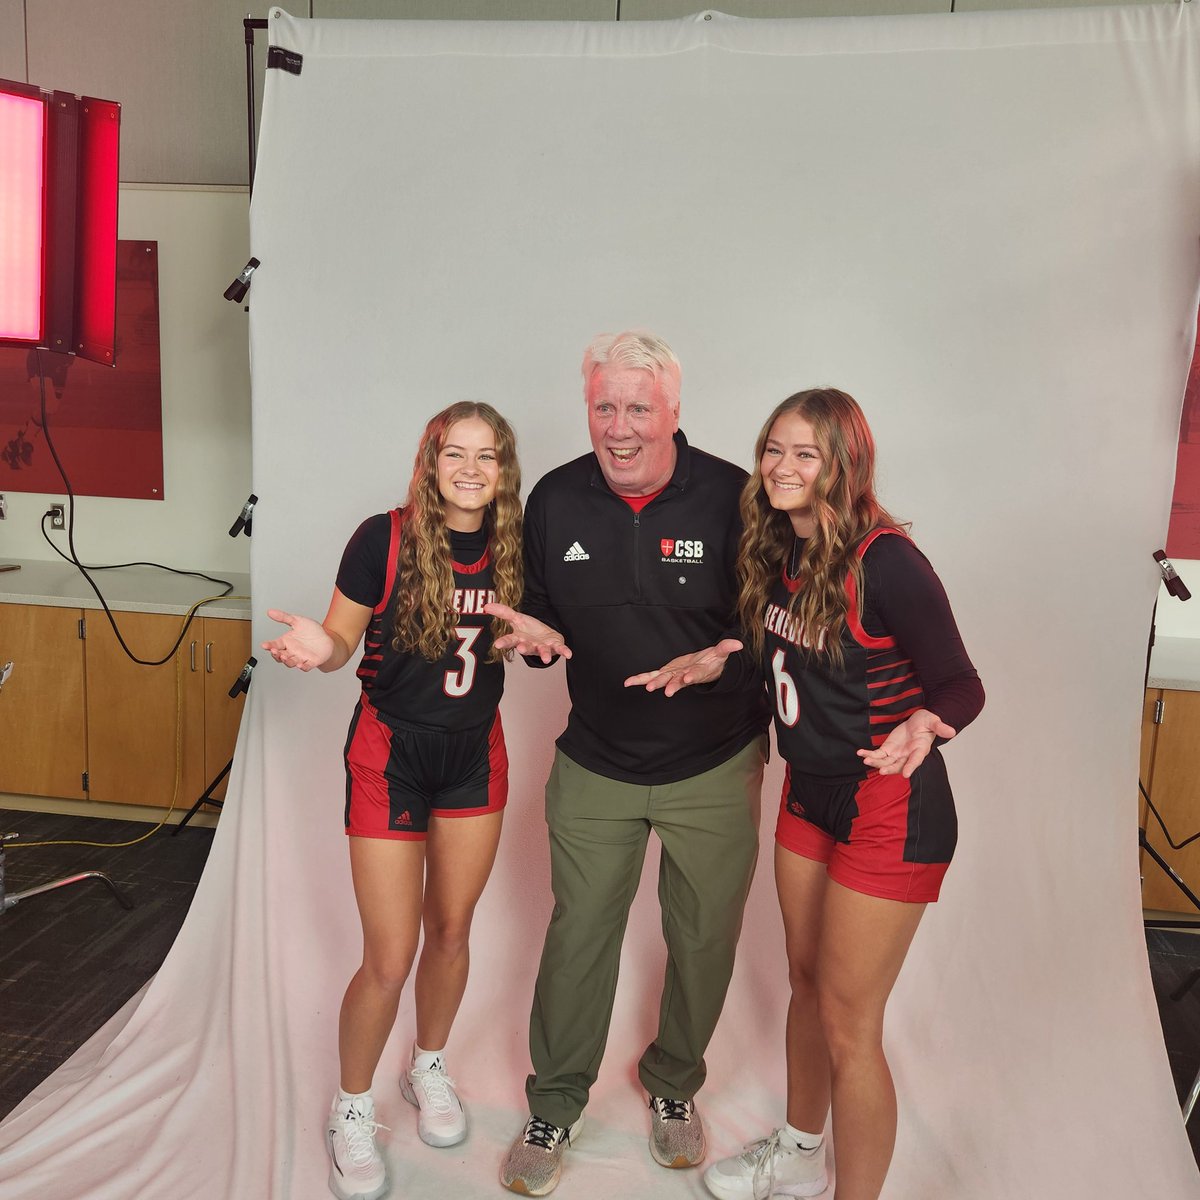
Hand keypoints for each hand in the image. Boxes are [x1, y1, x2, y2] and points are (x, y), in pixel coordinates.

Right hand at [261, 609, 335, 670]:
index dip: (269, 645)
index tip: (264, 645)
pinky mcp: (311, 662)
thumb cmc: (312, 631)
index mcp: (287, 642)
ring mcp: (301, 657)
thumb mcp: (297, 621)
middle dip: (276, 654)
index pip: (275, 645)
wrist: (327, 638)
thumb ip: (284, 617)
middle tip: (274, 651)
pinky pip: (306, 666)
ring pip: (291, 662)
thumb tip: (270, 612)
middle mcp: (292, 651)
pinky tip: (300, 665)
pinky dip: (303, 667)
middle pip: (280, 656)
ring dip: (287, 661)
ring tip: (284, 657)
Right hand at [483, 602, 571, 662]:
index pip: (509, 640)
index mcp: (519, 638)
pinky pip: (559, 650)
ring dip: (544, 654)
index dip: (503, 642)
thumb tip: (486, 606)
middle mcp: (530, 645)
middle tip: (521, 649)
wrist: (545, 636)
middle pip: (525, 647)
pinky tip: (568, 654)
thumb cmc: (529, 629)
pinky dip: (564, 652)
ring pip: (542, 651)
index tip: (497, 645)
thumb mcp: (516, 618)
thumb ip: (502, 612)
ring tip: (546, 658)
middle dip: (524, 648)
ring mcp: (542, 647)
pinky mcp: (554, 647)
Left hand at [623, 639, 741, 697]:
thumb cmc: (712, 661)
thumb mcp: (720, 654)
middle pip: (676, 680)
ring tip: (646, 687)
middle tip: (665, 690)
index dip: (690, 677)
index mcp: (697, 672)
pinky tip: (628, 682)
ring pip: (661, 679)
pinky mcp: (665, 673)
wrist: (703, 668)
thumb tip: (738, 644)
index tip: (686, 679)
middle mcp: (683, 676)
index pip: (695, 675)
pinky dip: (639, 678)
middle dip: (670, 684)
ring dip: (654, 683)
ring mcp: (673, 675)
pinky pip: (650, 675)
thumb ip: (726, 648)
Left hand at [857, 708, 955, 777]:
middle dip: (889, 768)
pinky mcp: (888, 749)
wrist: (918, 722)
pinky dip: (869, 754)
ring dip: (876, 761)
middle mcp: (908, 755)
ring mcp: (897, 754)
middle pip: (898, 765)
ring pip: (886, 761)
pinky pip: (878, 754)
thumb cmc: (927, 722)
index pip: (916, 760)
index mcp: (920, 750)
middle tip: (881, 770)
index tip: (906, 774)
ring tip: (866, 759)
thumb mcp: (933, 721)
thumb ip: (940, 727)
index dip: (911, 767)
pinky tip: (860, 753)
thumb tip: (952, 731)